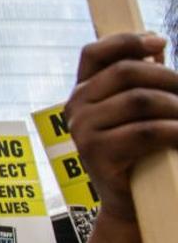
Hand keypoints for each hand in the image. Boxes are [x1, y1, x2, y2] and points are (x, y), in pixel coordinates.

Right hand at [66, 33, 177, 220]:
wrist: (132, 200)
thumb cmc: (140, 150)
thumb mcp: (136, 110)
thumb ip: (140, 80)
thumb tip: (156, 45)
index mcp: (82, 91)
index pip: (94, 53)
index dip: (126, 41)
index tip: (160, 42)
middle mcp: (75, 107)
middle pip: (127, 72)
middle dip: (168, 78)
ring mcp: (82, 130)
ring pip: (140, 100)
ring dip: (176, 106)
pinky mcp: (96, 153)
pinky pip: (145, 131)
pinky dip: (173, 131)